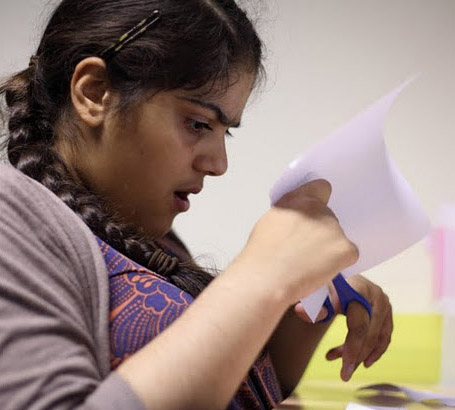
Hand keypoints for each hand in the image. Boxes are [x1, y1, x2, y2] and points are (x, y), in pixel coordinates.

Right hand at [240, 180, 358, 301]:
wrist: (265, 278)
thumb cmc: (260, 257)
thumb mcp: (270, 223)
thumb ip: (290, 215)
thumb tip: (298, 224)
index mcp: (297, 200)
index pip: (321, 187)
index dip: (319, 200)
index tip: (315, 213)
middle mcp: (317, 209)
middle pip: (329, 218)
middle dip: (322, 233)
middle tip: (305, 251)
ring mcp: (333, 228)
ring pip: (338, 238)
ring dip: (329, 250)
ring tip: (307, 265)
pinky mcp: (345, 248)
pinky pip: (348, 255)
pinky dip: (338, 264)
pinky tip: (318, 271)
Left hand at [294, 276, 392, 380]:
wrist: (335, 272)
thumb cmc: (323, 282)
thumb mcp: (315, 291)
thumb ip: (311, 304)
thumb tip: (300, 312)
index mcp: (357, 288)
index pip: (359, 327)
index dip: (352, 349)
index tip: (344, 369)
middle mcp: (374, 294)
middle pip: (370, 334)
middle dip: (357, 357)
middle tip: (345, 374)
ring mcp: (383, 301)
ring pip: (379, 337)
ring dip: (365, 355)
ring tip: (347, 366)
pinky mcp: (386, 309)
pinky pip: (383, 335)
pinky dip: (374, 349)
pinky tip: (360, 359)